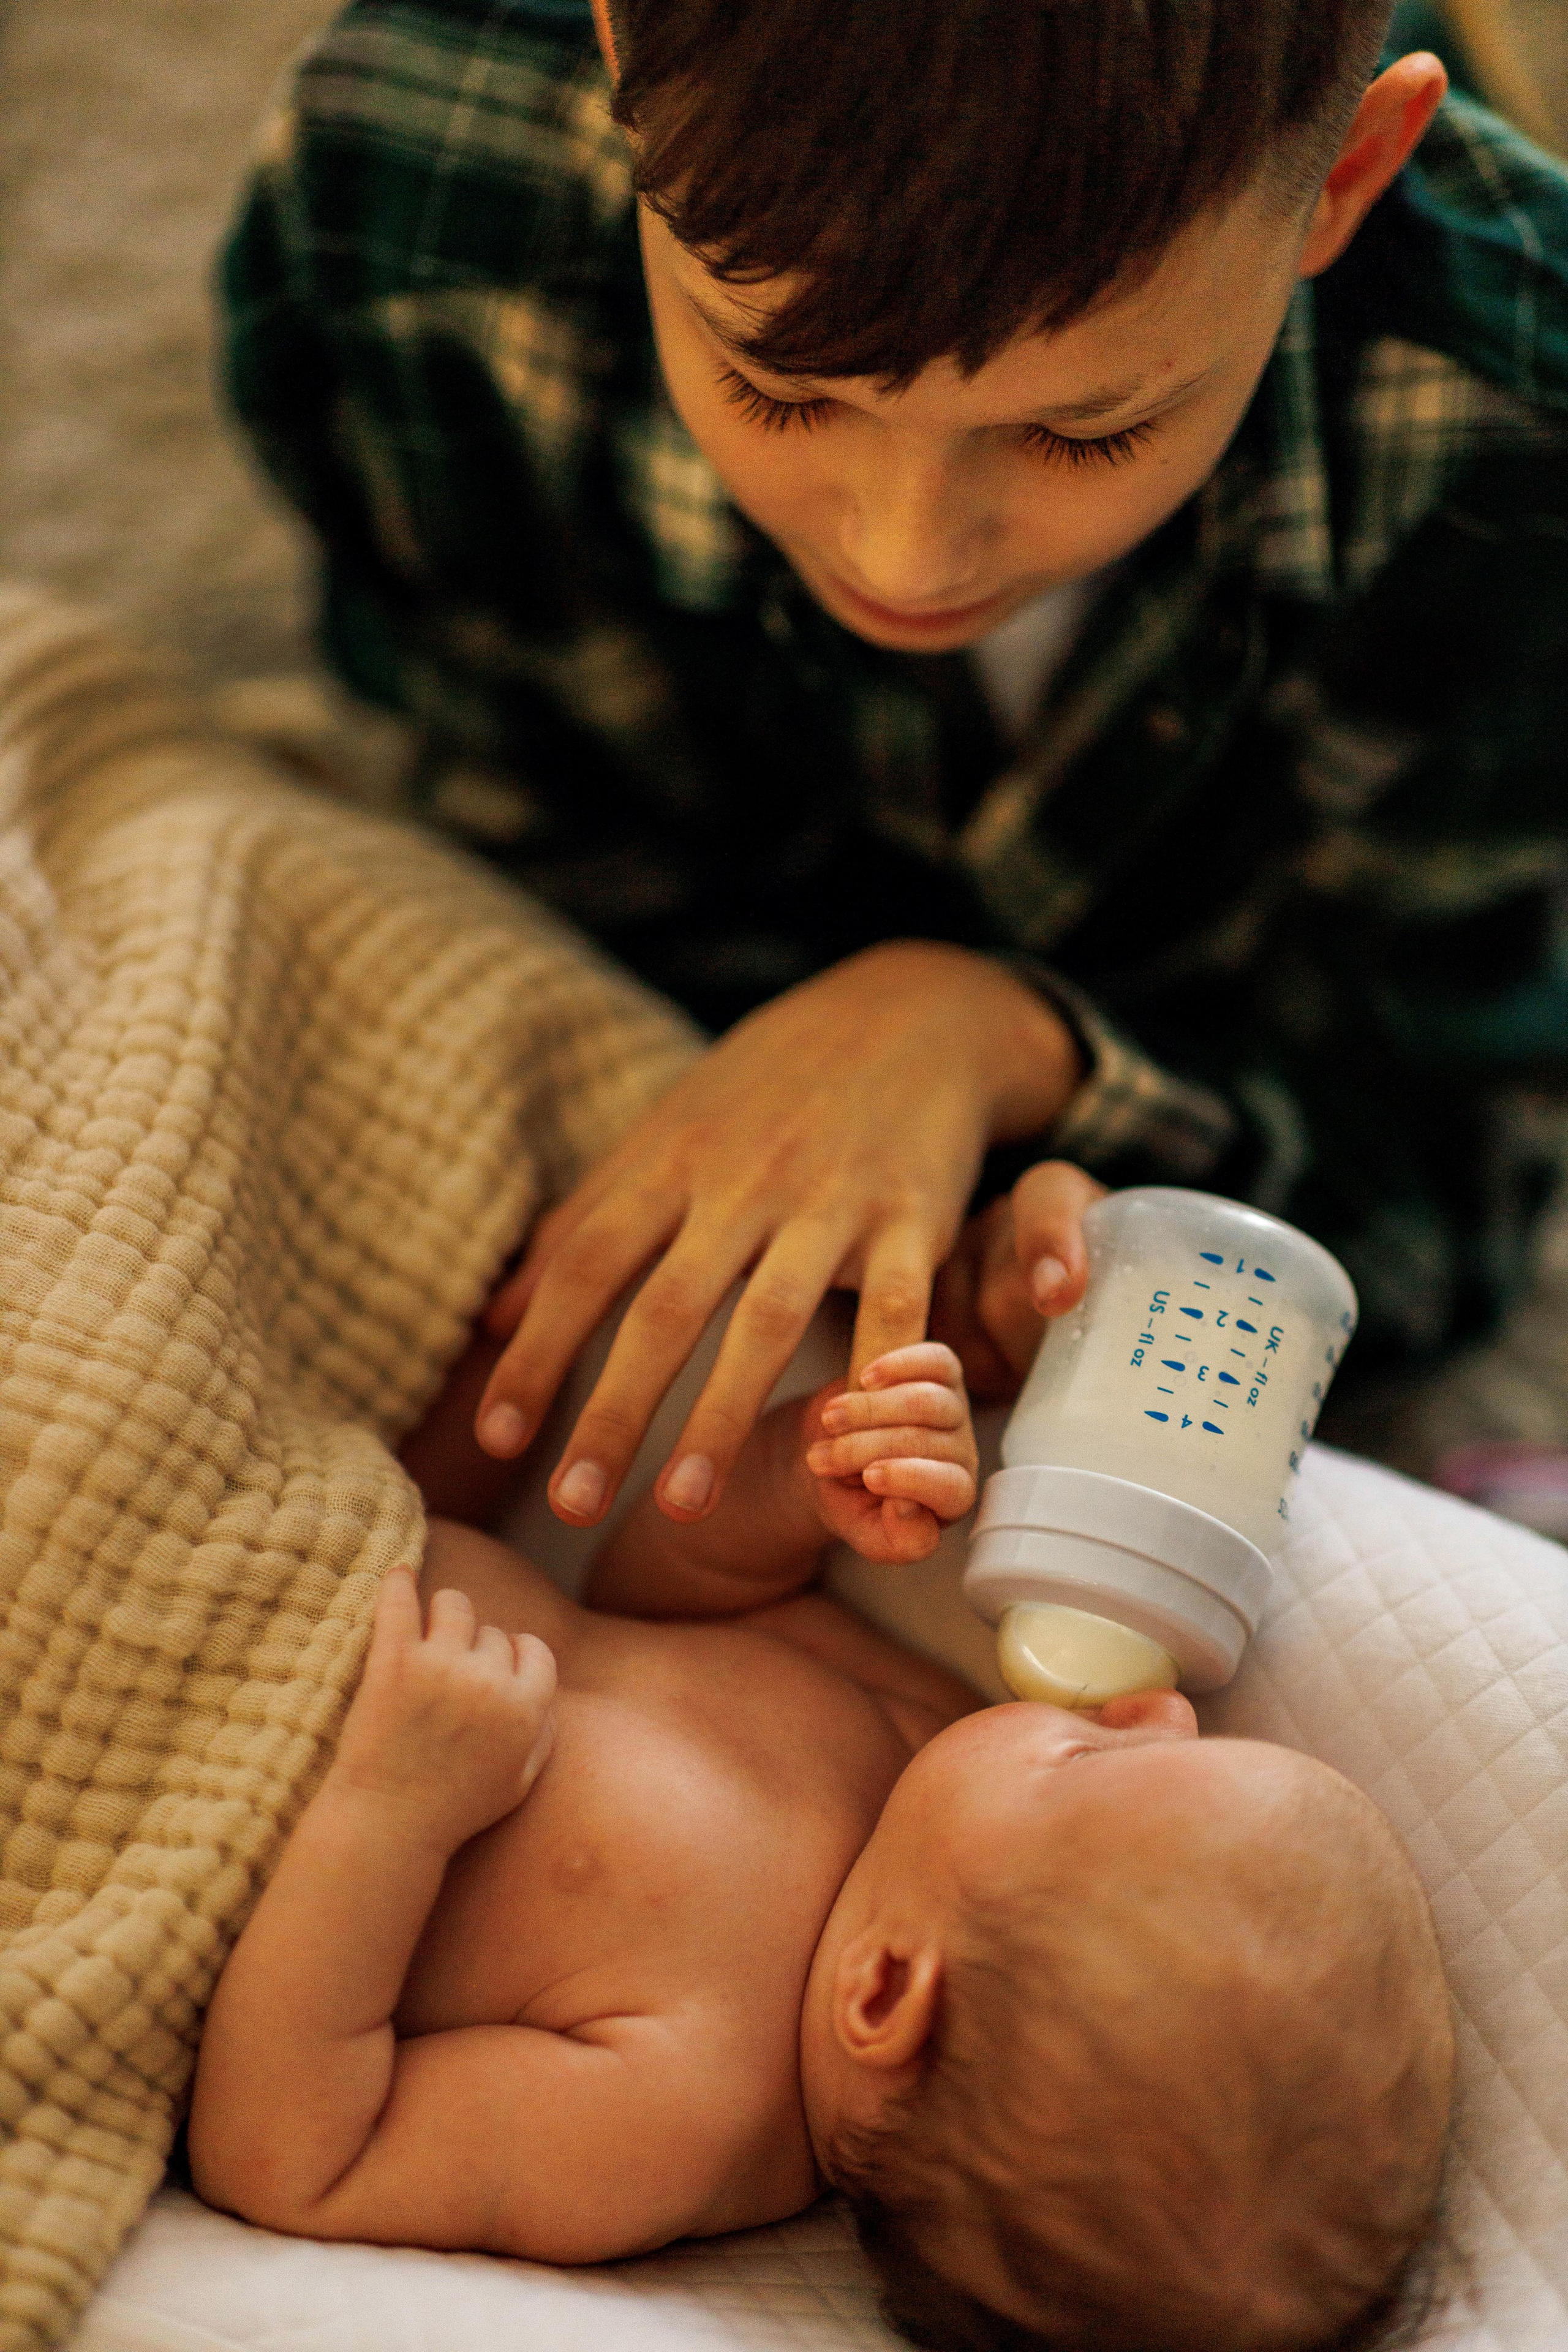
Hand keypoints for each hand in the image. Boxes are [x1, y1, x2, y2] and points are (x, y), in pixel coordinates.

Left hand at [331, 1569, 556, 1853]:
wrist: (387, 1826)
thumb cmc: (454, 1810)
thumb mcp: (519, 1783)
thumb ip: (543, 1735)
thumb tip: (547, 1695)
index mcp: (524, 1708)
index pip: (534, 1650)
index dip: (516, 1657)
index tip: (496, 1667)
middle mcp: (487, 1681)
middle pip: (492, 1632)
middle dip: (477, 1647)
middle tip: (451, 1672)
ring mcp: (439, 1666)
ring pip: (455, 1605)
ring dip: (446, 1613)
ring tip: (431, 1630)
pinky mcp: (393, 1661)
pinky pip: (400, 1602)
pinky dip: (399, 1582)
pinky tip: (398, 1573)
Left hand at [474, 943, 1080, 1529]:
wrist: (913, 1012)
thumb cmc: (769, 1090)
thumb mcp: (665, 1136)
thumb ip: (582, 1227)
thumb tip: (488, 1321)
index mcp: (672, 1162)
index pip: (588, 1264)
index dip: (539, 1351)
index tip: (499, 1440)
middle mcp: (743, 1182)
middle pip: (666, 1306)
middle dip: (615, 1409)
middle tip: (570, 1505)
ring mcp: (831, 1201)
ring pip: (767, 1319)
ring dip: (720, 1418)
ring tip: (679, 1509)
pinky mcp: (913, 1217)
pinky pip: (895, 1310)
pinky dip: (873, 1375)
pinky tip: (848, 1441)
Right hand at [802, 1342, 977, 1564]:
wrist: (829, 1452)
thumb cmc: (852, 1498)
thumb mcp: (866, 1534)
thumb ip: (895, 1541)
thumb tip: (909, 1509)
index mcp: (952, 1498)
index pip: (951, 1487)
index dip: (910, 1480)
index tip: (867, 1478)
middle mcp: (961, 1452)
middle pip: (925, 1440)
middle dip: (864, 1448)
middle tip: (820, 1458)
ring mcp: (954, 1408)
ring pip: (925, 1401)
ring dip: (868, 1410)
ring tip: (829, 1421)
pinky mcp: (942, 1371)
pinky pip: (936, 1360)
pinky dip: (900, 1365)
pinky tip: (866, 1377)